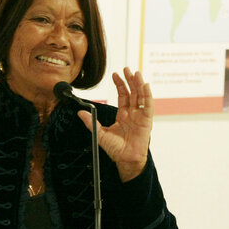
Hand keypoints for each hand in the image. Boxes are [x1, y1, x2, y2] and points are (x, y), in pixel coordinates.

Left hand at [78, 67, 152, 181]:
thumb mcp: (100, 133)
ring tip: (136, 72)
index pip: (123, 95)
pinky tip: (146, 86)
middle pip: (132, 92)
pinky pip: (148, 106)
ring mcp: (140, 116)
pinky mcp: (147, 121)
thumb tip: (80, 113)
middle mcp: (132, 113)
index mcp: (123, 115)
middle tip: (127, 68)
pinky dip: (148, 95)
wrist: (125, 159)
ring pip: (141, 96)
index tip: (115, 74)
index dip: (120, 84)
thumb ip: (90, 122)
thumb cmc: (116, 149)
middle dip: (130, 80)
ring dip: (139, 84)